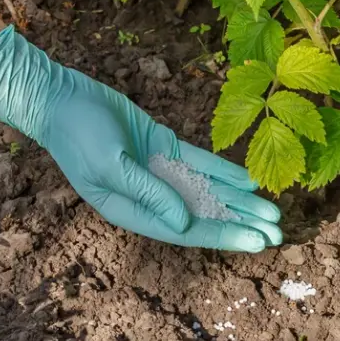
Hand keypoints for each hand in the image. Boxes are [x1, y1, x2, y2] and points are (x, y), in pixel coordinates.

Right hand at [0, 26, 281, 251]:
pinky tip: (249, 181)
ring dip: (238, 201)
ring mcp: (157, 170)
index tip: (257, 242)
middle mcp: (149, 195)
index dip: (223, 235)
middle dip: (240, 223)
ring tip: (273, 211)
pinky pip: (199, 162)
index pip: (185, 230)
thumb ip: (149, 193)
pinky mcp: (162, 145)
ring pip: (206, 190)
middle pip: (203, 214)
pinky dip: (223, 171)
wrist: (60, 98)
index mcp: (131, 210)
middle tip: (278, 233)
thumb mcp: (111, 166)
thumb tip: (184, 225)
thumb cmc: (78, 136)